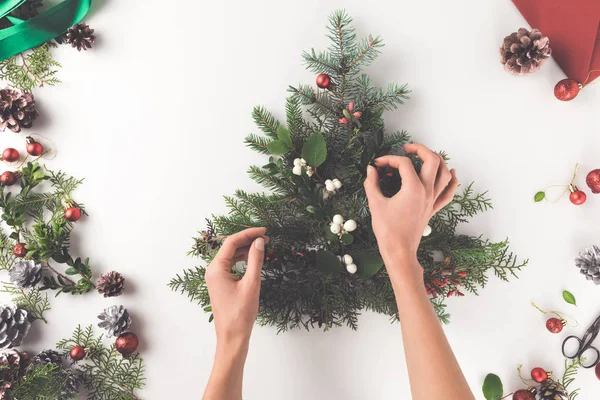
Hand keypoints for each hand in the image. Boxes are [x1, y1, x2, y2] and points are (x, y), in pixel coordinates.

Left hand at [205, 227, 268, 345]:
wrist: (232, 337)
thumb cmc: (241, 313)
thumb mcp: (252, 284)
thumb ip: (256, 260)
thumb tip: (260, 242)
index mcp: (216, 269)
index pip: (231, 242)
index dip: (248, 233)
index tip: (264, 231)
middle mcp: (212, 270)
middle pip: (230, 247)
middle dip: (248, 240)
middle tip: (266, 237)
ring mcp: (215, 277)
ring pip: (231, 256)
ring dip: (246, 249)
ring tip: (263, 245)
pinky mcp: (221, 284)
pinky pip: (231, 265)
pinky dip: (242, 259)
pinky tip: (254, 258)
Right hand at [363, 144, 457, 279]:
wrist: (399, 251)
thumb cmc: (387, 230)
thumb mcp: (375, 204)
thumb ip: (372, 183)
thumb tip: (371, 170)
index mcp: (413, 189)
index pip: (403, 164)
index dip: (389, 160)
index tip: (377, 164)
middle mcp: (427, 192)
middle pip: (432, 160)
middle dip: (420, 149)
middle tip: (406, 148)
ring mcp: (432, 200)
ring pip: (444, 173)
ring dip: (437, 160)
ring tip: (426, 155)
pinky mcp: (433, 209)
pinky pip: (448, 192)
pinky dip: (451, 180)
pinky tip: (451, 172)